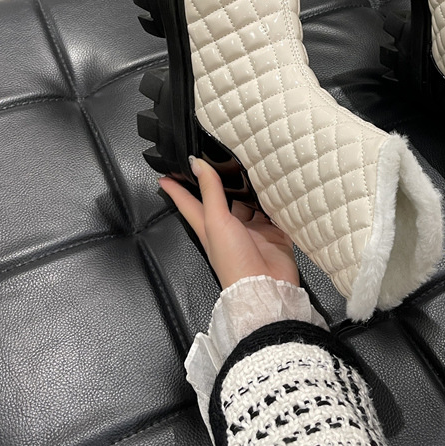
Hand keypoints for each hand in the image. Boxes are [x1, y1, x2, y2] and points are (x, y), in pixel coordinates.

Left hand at [158, 157, 299, 288]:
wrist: (265, 287)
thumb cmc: (234, 262)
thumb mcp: (216, 222)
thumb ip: (209, 192)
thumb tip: (197, 165)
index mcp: (209, 226)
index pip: (189, 202)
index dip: (177, 188)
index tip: (165, 175)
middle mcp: (230, 227)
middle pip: (223, 199)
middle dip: (223, 182)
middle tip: (222, 158)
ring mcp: (253, 231)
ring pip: (251, 203)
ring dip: (254, 190)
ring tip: (256, 166)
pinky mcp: (273, 234)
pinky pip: (275, 213)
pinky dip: (277, 202)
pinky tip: (279, 188)